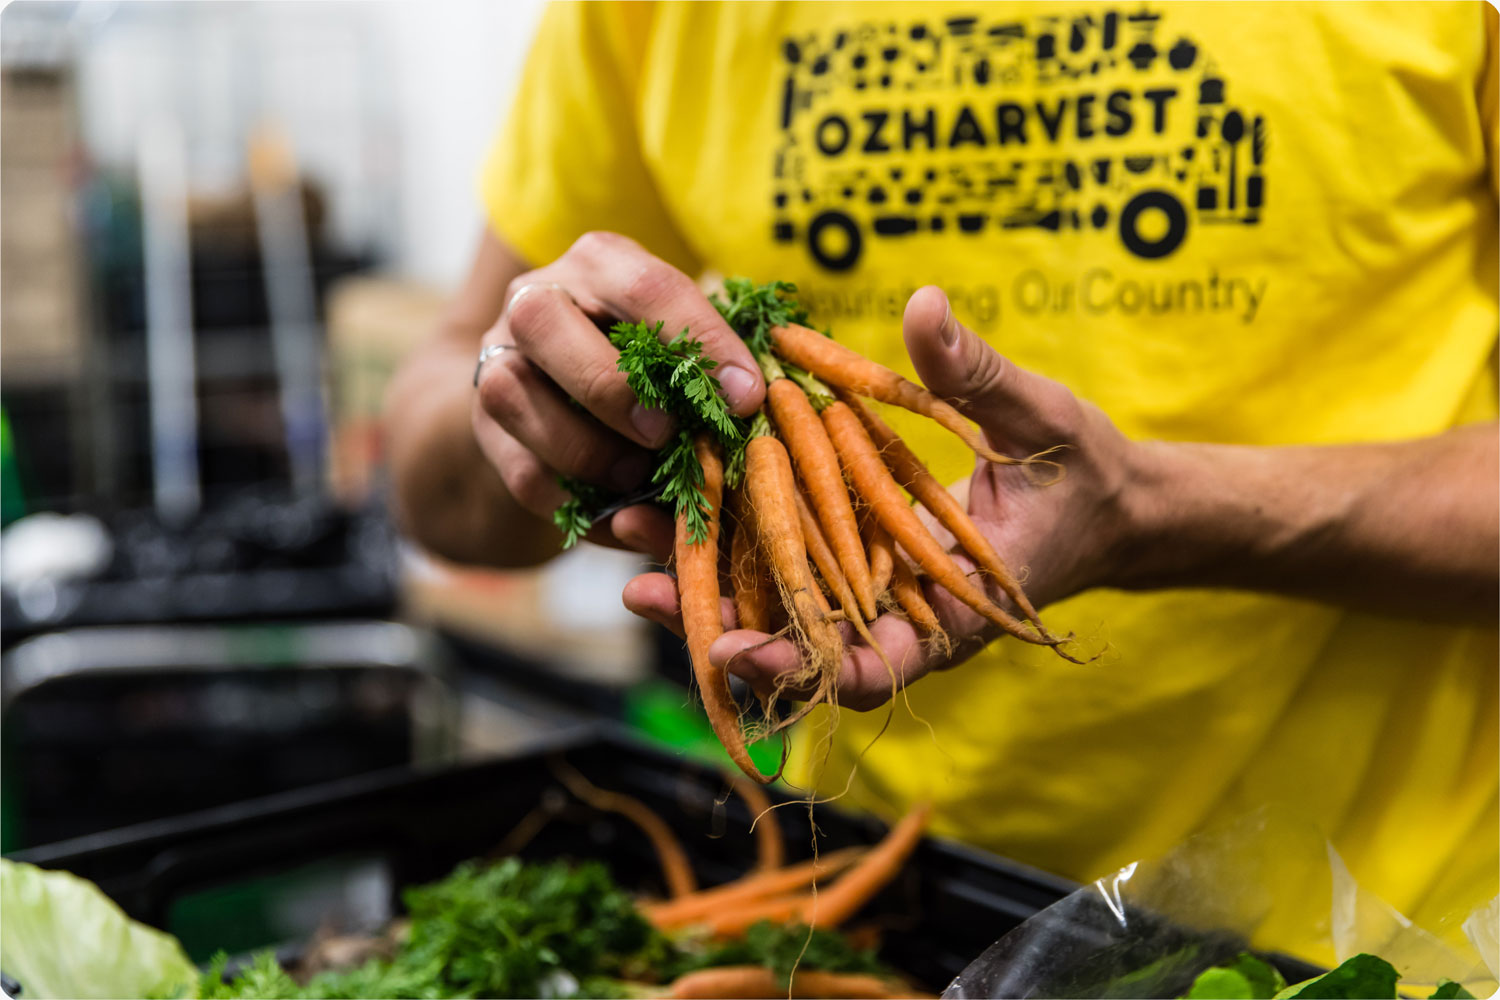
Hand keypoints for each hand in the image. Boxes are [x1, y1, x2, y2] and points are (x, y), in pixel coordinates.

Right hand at [471, 232, 764, 561]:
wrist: (560, 395)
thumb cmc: (649, 365)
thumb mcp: (683, 351)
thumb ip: (713, 377)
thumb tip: (745, 413)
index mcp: (601, 263)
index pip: (648, 285)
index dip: (700, 341)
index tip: (746, 399)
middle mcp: (536, 297)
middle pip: (544, 321)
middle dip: (611, 387)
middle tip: (665, 435)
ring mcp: (497, 360)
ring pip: (512, 394)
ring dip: (586, 450)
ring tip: (638, 478)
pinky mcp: (485, 429)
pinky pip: (520, 470)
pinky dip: (574, 502)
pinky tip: (618, 513)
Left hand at [623, 285, 1141, 708]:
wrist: (1098, 505)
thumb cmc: (1082, 473)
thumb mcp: (1042, 419)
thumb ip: (980, 377)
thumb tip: (925, 307)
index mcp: (958, 609)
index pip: (880, 663)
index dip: (809, 666)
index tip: (742, 650)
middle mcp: (905, 614)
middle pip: (801, 643)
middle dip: (720, 625)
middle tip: (642, 590)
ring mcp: (875, 589)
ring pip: (781, 604)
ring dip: (706, 582)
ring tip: (628, 543)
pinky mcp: (856, 554)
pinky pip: (788, 558)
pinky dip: (733, 539)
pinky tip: (671, 501)